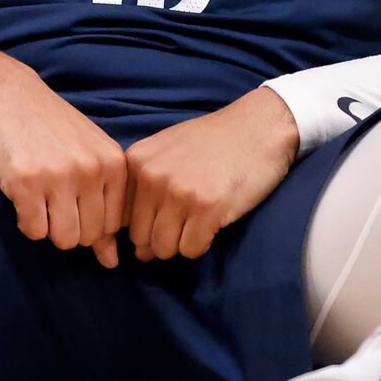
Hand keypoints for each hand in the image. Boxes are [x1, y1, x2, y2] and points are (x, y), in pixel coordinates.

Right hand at [0, 63, 127, 266]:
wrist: (10, 94)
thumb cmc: (53, 129)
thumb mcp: (88, 157)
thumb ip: (104, 206)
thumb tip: (112, 262)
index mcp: (113, 163)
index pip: (112, 226)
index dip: (89, 222)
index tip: (72, 200)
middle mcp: (91, 170)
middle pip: (88, 237)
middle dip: (68, 228)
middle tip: (52, 199)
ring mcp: (59, 176)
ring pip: (64, 240)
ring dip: (47, 227)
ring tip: (39, 199)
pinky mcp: (26, 183)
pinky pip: (33, 231)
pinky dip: (25, 222)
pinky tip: (22, 197)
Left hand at [124, 87, 299, 263]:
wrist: (258, 127)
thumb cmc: (213, 142)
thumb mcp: (169, 154)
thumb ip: (146, 196)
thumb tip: (140, 253)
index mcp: (137, 160)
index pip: (121, 216)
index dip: (143, 223)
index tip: (164, 214)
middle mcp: (151, 176)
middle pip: (140, 237)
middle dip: (162, 236)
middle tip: (187, 217)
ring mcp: (178, 191)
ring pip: (164, 248)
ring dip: (183, 242)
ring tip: (200, 217)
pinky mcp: (207, 207)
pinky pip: (191, 249)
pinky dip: (203, 243)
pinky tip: (215, 219)